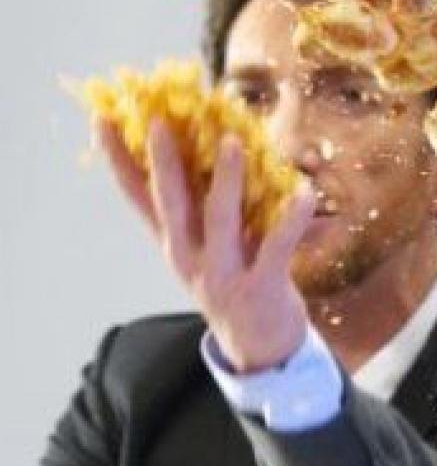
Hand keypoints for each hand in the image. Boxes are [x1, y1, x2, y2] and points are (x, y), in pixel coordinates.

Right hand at [96, 117, 315, 372]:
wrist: (257, 345)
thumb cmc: (235, 278)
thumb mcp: (208, 243)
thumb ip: (205, 202)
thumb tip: (214, 139)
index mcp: (173, 241)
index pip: (137, 195)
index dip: (118, 159)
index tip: (103, 119)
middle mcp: (188, 256)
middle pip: (170, 203)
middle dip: (164, 162)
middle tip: (159, 122)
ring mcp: (221, 274)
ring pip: (220, 219)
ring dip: (227, 178)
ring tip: (233, 141)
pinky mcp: (260, 286)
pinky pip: (278, 246)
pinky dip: (292, 218)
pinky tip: (305, 192)